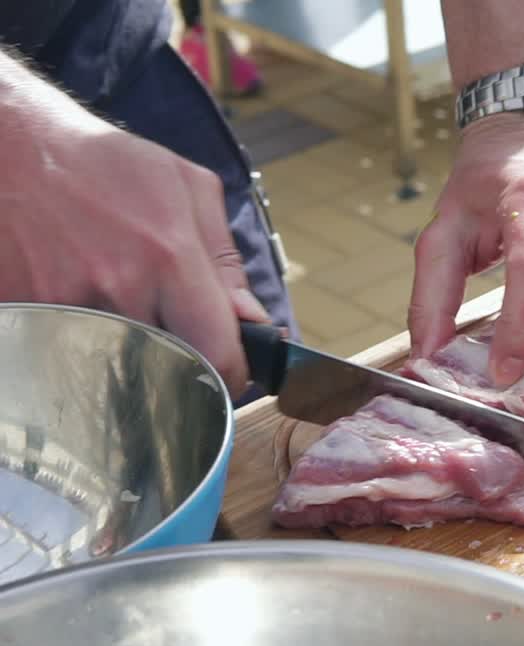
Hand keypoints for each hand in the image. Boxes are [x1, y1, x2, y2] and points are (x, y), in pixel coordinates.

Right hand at [0, 106, 268, 397]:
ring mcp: (66, 306)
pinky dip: (84, 334)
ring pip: (120, 359)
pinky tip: (79, 294)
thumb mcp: (187, 188)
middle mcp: (118, 287)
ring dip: (131, 344)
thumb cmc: (105, 163)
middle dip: (181, 357)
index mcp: (169, 256)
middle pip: (169, 365)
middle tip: (173, 328)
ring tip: (116, 295)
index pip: (217, 353)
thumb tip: (252, 321)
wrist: (11, 148)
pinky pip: (71, 348)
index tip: (232, 370)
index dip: (232, 372)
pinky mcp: (24, 315)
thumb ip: (226, 260)